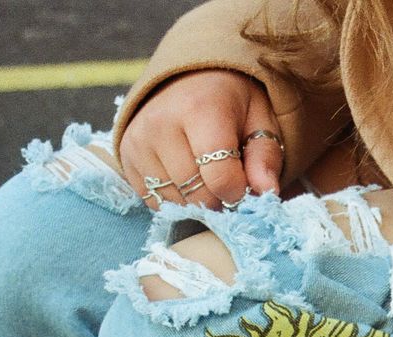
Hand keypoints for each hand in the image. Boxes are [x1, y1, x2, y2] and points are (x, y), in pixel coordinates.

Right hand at [119, 69, 283, 209]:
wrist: (190, 78)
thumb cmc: (233, 103)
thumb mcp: (261, 121)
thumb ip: (266, 157)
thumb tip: (267, 192)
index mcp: (200, 109)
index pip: (220, 178)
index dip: (240, 193)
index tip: (247, 186)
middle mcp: (161, 123)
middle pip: (197, 194)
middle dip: (220, 199)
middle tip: (228, 180)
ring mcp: (138, 139)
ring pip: (175, 201)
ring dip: (197, 201)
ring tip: (207, 176)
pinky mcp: (125, 154)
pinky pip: (154, 200)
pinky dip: (175, 199)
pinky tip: (185, 177)